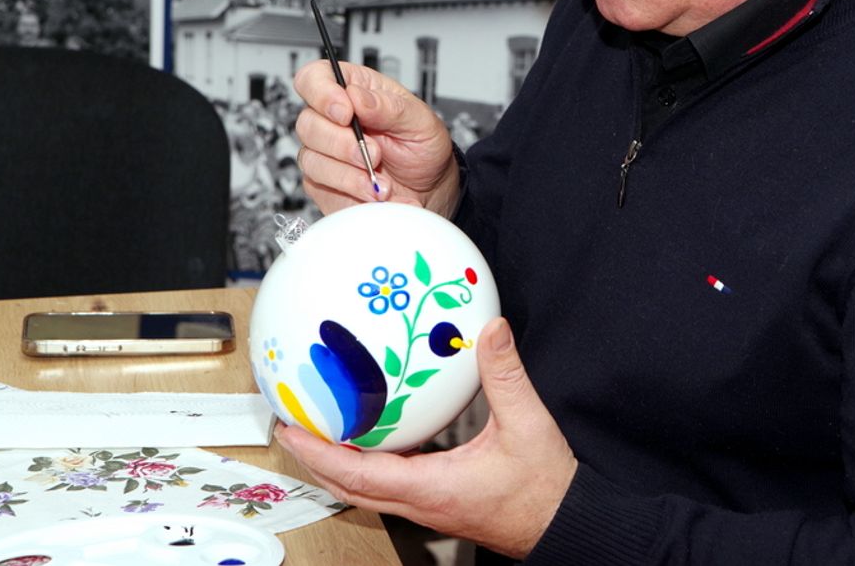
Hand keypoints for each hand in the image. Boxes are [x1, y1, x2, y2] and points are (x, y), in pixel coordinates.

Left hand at [276, 317, 576, 559]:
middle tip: (291, 424)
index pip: (357, 474)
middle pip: (347, 485)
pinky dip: (366, 461)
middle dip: (313, 457)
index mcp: (431, 487)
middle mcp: (420, 502)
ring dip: (336, 461)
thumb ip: (506, 374)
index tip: (292, 429)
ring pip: (364, 488)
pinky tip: (373, 436)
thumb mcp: (527, 424)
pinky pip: (388, 483)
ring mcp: (427, 505)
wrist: (563, 524)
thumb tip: (491, 331)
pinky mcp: (437, 501)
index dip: (319, 451)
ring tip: (320, 429)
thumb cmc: (544, 490)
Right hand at [293, 59, 458, 215]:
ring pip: (311, 158)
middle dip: (342, 143)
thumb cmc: (422, 147)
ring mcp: (324, 151)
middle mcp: (332, 119)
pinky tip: (373, 191)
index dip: (321, 93)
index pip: (315, 78)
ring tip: (380, 180)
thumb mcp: (420, 121)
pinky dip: (350, 190)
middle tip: (375, 154)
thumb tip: (356, 96)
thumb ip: (389, 107)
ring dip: (348, 173)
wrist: (428, 188)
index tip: (346, 113)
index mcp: (354, 91)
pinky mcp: (322, 181)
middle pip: (307, 122)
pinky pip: (319, 184)